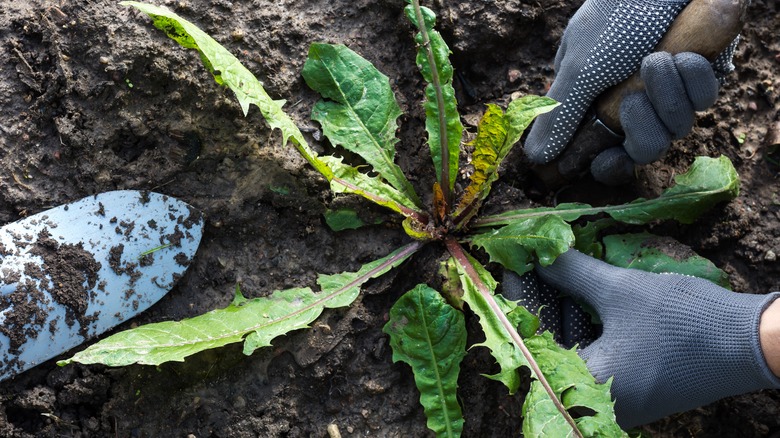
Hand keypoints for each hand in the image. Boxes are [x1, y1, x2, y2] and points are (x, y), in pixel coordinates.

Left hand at [503, 250, 779, 427]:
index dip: (515, 297)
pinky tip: (577, 290)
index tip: (508, 263)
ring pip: (570, 347)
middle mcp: (595, 401)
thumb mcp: (621, 291)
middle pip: (547, 346)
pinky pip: (593, 353)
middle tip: (526, 260)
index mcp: (586, 386)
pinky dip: (583, 323)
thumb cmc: (685, 322)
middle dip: (537, 299)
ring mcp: (615, 397)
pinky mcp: (631, 387)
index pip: (529, 340)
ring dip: (559, 308)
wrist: (753, 345)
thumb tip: (538, 253)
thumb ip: (572, 274)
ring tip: (549, 267)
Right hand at [524, 0, 733, 184]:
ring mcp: (669, 89)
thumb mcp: (581, 68)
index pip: (603, 151)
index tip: (608, 160)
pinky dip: (693, 77)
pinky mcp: (702, 75)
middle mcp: (632, 99)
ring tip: (657, 58)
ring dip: (667, 92)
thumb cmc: (617, 16)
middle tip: (631, 99)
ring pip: (676, 125)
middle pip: (644, 147)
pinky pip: (704, 97)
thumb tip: (535, 158)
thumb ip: (560, 117)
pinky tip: (682, 53)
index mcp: (596, 102)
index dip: (608, 162)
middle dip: (641, 126)